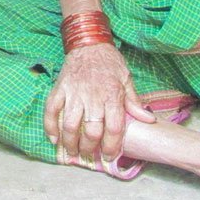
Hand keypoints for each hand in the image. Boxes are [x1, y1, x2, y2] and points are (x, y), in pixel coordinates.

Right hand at [42, 43, 154, 165]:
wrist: (88, 42)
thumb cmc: (109, 62)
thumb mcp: (126, 79)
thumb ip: (134, 101)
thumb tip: (149, 120)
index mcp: (111, 96)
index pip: (114, 129)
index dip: (112, 146)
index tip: (110, 156)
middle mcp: (92, 97)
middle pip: (91, 131)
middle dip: (90, 149)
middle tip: (90, 156)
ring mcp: (73, 93)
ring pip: (70, 125)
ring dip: (71, 143)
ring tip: (73, 152)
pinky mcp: (59, 89)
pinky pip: (51, 110)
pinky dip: (50, 127)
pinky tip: (54, 139)